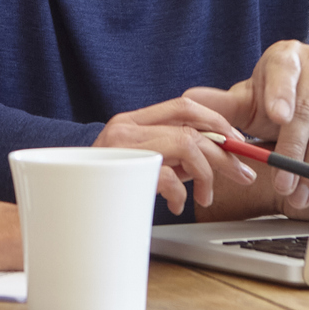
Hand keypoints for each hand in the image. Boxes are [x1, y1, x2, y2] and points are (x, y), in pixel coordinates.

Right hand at [93, 95, 254, 214]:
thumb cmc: (105, 185)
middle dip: (226, 153)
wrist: (65, 201)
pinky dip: (181, 194)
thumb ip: (171, 154)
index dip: (217, 121)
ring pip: (187, 146)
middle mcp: (127, 127)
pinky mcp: (122, 170)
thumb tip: (218, 155)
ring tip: (205, 197)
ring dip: (207, 175)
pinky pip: (168, 176)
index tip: (237, 142)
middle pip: (191, 128)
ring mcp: (122, 147)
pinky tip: (178, 205)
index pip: (184, 105)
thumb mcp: (142, 162)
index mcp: (133, 120)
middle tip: (243, 174)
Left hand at [185, 39, 308, 216]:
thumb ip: (223, 104)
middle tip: (282, 181)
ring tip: (298, 193)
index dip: (281, 94)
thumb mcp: (250, 99)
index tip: (279, 117)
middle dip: (293, 149)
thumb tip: (189, 99)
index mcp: (286, 57)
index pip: (283, 72)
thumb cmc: (277, 96)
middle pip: (307, 107)